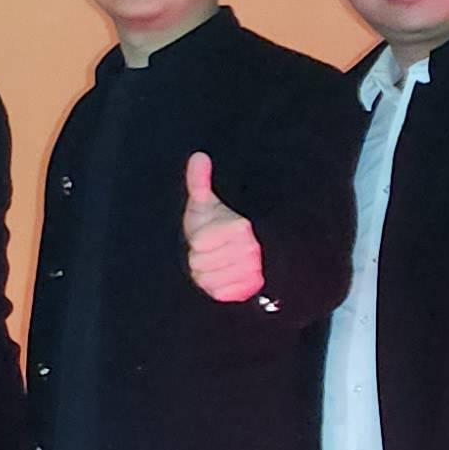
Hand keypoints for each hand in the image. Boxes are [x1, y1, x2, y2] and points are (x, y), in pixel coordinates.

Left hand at [180, 150, 264, 305]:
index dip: (196, 241)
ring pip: (208, 280)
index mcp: (239, 226)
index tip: (205, 236)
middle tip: (210, 251)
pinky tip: (221, 277)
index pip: (199, 243)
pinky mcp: (250, 289)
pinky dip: (216, 288)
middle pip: (200, 263)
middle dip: (199, 259)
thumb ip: (199, 182)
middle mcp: (250, 249)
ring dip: (206, 274)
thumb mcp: (205, 204)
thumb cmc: (214, 226)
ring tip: (215, 263)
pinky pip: (219, 293)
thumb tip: (198, 156)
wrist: (236, 254)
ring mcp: (252, 271)